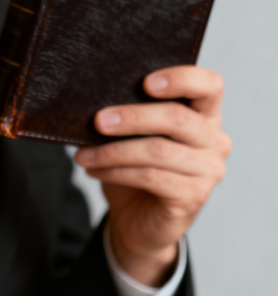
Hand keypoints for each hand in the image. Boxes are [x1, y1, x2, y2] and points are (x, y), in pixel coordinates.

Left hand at [74, 65, 230, 285]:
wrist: (139, 217)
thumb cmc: (136, 163)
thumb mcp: (133, 132)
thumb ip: (129, 109)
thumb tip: (92, 94)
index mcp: (203, 113)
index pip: (209, 84)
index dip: (181, 78)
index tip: (145, 82)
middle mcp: (214, 140)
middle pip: (177, 118)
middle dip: (132, 117)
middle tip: (97, 121)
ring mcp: (209, 170)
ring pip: (158, 150)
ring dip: (113, 151)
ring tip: (82, 154)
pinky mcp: (194, 196)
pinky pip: (151, 177)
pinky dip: (115, 171)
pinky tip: (93, 169)